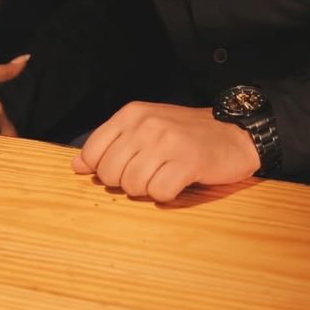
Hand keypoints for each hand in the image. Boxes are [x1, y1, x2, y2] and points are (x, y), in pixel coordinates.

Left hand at [71, 102, 259, 201]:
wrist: (233, 132)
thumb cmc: (184, 133)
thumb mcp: (144, 128)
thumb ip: (110, 143)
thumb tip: (76, 165)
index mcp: (131, 114)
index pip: (92, 152)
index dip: (102, 170)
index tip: (122, 168)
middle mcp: (146, 124)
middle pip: (109, 173)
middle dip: (125, 182)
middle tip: (148, 173)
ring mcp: (167, 142)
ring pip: (132, 186)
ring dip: (147, 190)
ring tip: (164, 175)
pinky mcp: (188, 161)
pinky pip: (160, 194)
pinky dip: (167, 195)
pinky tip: (178, 181)